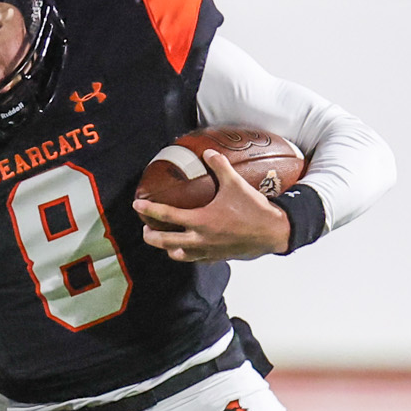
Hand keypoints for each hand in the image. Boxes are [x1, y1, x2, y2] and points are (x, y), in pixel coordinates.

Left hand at [132, 149, 290, 262]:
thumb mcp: (236, 184)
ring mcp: (208, 251)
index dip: (149, 210)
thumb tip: (208, 152)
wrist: (273, 232)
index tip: (137, 206)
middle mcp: (200, 239)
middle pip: (165, 242)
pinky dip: (187, 254)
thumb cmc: (254, 209)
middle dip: (151, 236)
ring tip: (162, 242)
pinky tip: (187, 248)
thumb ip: (220, 167)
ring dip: (167, 248)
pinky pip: (196, 259)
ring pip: (178, 255)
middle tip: (145, 229)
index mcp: (201, 221)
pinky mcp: (217, 258)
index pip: (167, 216)